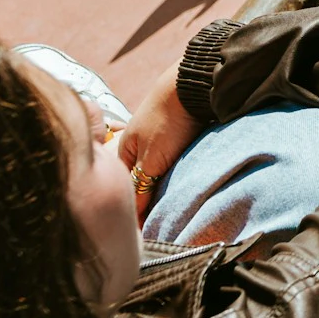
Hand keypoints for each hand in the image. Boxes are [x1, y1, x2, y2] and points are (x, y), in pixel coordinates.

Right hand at [117, 64, 199, 220]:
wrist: (194, 83)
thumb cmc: (168, 119)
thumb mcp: (152, 159)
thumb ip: (142, 187)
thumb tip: (135, 216)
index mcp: (123, 151)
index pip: (124, 190)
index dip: (133, 211)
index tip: (146, 233)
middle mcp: (137, 146)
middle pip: (139, 182)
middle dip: (147, 202)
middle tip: (161, 224)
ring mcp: (156, 140)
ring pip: (156, 173)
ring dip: (162, 189)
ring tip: (173, 209)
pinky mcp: (176, 136)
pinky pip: (171, 163)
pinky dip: (174, 175)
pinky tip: (182, 184)